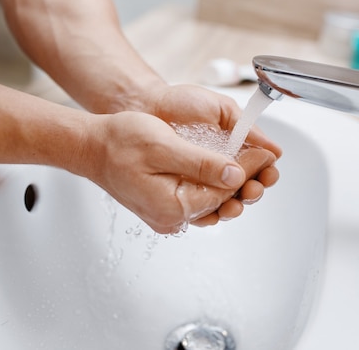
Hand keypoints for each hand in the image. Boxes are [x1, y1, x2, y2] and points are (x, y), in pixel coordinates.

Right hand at [80, 111, 276, 233]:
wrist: (91, 147)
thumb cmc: (120, 142)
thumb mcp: (164, 146)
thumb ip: (201, 163)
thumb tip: (235, 174)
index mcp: (172, 206)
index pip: (224, 190)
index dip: (249, 169)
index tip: (267, 152)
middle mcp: (171, 218)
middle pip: (221, 201)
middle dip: (247, 179)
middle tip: (267, 160)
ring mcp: (167, 215)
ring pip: (211, 202)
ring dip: (233, 185)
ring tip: (254, 167)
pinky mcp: (164, 207)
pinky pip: (197, 200)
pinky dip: (214, 187)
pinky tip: (226, 173)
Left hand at [146, 84, 282, 224]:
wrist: (147, 106)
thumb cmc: (182, 103)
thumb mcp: (220, 109)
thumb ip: (246, 128)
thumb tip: (274, 149)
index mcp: (237, 147)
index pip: (260, 166)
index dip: (267, 173)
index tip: (268, 173)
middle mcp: (223, 166)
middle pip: (247, 188)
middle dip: (253, 192)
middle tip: (252, 190)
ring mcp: (204, 180)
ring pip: (226, 201)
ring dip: (235, 206)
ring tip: (234, 205)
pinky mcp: (185, 191)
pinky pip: (200, 208)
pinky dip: (210, 213)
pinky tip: (214, 212)